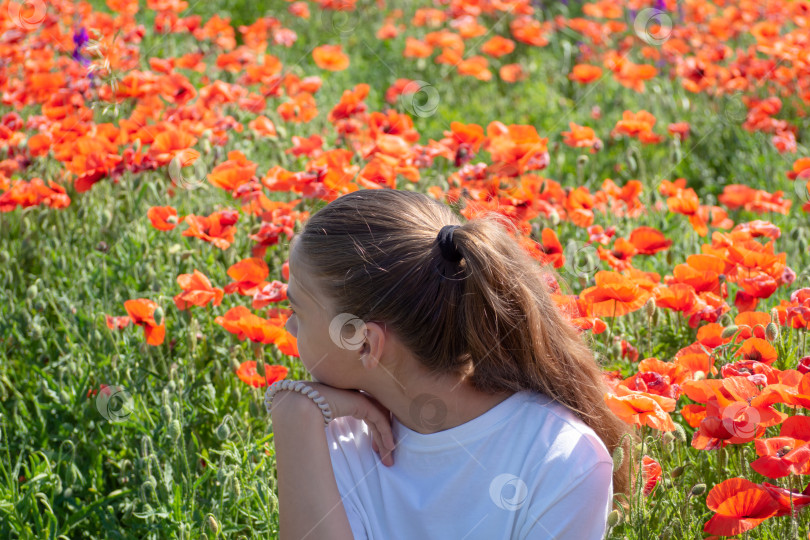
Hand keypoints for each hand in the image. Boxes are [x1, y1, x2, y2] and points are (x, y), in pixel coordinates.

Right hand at [270, 381, 395, 466]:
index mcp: (346, 399)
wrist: (299, 403)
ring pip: (380, 420)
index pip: (368, 415)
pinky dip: (385, 434)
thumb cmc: (303, 415)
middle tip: (388, 459)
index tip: (375, 451)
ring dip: (386, 440)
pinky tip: (389, 448)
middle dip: (383, 439)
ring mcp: (358, 397)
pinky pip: (379, 419)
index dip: (375, 433)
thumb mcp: (320, 422)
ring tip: (389, 460)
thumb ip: (327, 427)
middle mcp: (354, 396)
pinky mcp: (361, 402)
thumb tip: (322, 447)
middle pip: (376, 418)